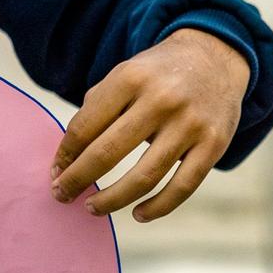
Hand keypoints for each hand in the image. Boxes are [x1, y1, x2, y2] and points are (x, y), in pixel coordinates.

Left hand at [50, 27, 251, 220]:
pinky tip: (139, 214)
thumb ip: (97, 109)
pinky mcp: (215, 143)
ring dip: (111, 200)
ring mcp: (191, 124)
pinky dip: (158, 207)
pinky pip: (184, 186)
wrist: (216, 58)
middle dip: (77, 180)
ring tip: (93, 208)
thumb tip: (69, 159)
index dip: (65, 156)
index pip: (85, 128)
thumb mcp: (125, 74)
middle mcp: (162, 100)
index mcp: (131, 79)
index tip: (56, 174)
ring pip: (144, 177)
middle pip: (107, 153)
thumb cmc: (159, 74)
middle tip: (62, 196)